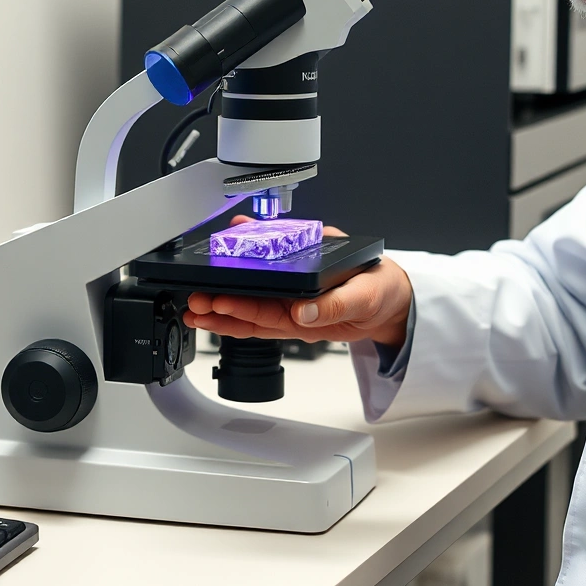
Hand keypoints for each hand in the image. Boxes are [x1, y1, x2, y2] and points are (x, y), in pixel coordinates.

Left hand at [183, 217, 411, 348]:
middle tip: (194, 304)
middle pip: (252, 317)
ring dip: (222, 308)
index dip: (242, 310)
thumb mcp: (367, 297)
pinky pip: (262, 295)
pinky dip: (240, 283)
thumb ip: (337, 304)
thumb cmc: (380, 295)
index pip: (269, 316)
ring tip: (196, 304)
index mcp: (312, 318)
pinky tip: (225, 266)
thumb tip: (305, 313)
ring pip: (252, 312)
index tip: (219, 301)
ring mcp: (293, 309)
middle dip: (220, 312)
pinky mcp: (293, 297)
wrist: (390, 296)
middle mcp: (297, 316)